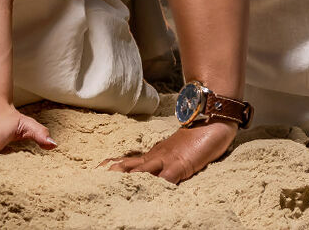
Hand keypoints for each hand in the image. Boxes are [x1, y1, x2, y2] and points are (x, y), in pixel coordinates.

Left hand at [102, 121, 236, 182]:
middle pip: (130, 166)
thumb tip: (156, 168)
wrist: (214, 117)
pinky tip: (143, 191)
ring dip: (125, 177)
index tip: (97, 169)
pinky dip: (152, 186)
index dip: (114, 165)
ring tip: (109, 182)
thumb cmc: (200, 134)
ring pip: (141, 171)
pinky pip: (163, 179)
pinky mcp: (179, 167)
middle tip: (94, 177)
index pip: (130, 160)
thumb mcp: (178, 149)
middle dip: (113, 173)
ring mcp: (166, 161)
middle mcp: (157, 156)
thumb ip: (167, 158)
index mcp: (156, 153)